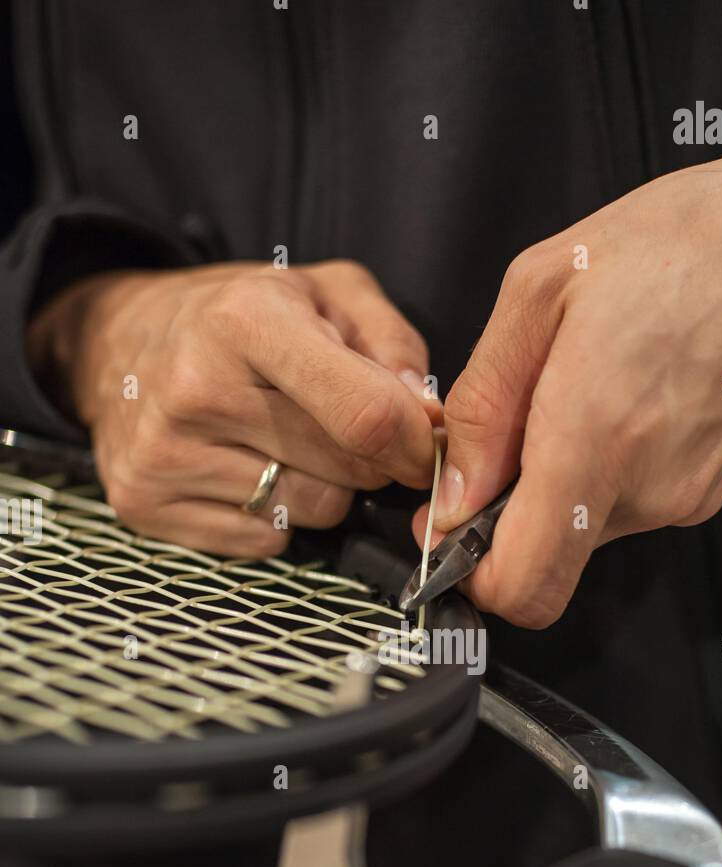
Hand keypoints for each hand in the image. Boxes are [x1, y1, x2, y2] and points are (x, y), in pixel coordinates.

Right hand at [28, 259, 440, 554]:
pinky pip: (264, 542)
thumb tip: (428, 419)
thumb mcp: (322, 290)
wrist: (113, 341)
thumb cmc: (234, 316)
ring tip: (286, 442)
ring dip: (323, 487)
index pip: (366, 416)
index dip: (417, 443)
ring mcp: (165, 454)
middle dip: (369, 459)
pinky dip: (275, 516)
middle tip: (344, 428)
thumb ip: (392, 342)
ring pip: (312, 512)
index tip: (426, 446)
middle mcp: (196, 389)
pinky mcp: (145, 504)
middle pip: (346, 471)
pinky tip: (247, 469)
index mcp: (245, 320)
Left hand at [416, 137, 721, 625]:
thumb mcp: (539, 291)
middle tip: (515, 429)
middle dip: (513, 508)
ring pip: (587, 528)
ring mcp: (687, 496)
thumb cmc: (683, 243)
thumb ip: (482, 406)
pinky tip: (623, 396)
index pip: (522, 586)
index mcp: (595, 439)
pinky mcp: (710, 489)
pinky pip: (632, 501)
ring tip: (582, 390)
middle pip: (548, 557)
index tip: (454, 527)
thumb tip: (454, 491)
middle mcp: (648, 488)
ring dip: (564, 477)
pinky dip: (608, 465)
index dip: (472, 572)